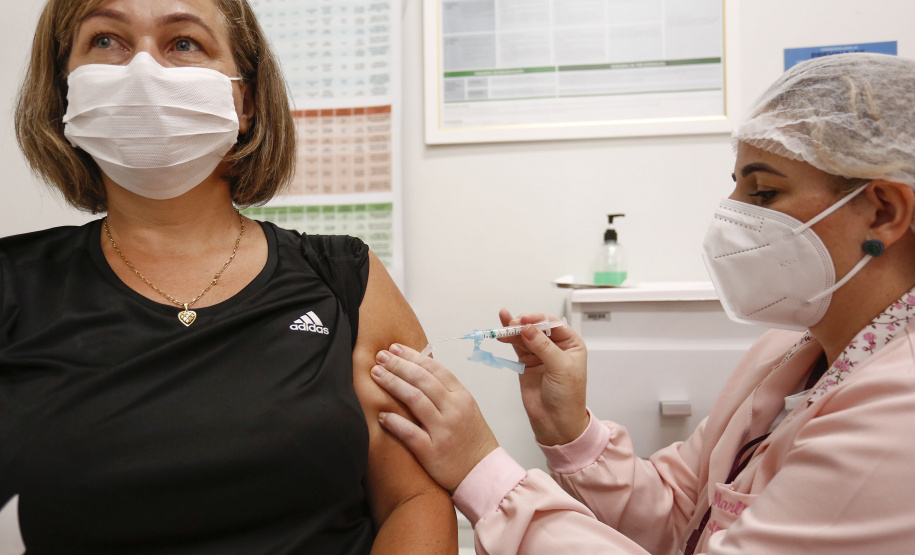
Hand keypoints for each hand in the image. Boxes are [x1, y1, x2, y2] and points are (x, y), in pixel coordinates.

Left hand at [371, 344, 498, 492]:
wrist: (483, 474)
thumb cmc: (471, 441)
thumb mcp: (466, 409)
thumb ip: (445, 392)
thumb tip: (419, 372)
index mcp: (462, 397)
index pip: (435, 369)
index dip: (413, 356)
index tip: (395, 348)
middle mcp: (453, 410)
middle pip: (422, 380)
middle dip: (399, 365)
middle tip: (380, 357)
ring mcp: (443, 431)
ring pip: (415, 400)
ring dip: (393, 384)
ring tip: (376, 374)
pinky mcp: (433, 452)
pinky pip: (410, 433)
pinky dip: (394, 422)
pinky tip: (380, 414)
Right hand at [498, 309, 589, 446]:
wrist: (556, 422)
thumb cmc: (568, 397)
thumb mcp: (560, 368)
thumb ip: (543, 346)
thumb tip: (527, 329)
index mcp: (571, 344)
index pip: (554, 324)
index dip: (538, 320)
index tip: (525, 320)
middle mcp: (555, 346)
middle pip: (537, 327)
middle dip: (524, 324)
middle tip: (513, 324)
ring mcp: (539, 353)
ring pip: (525, 335)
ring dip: (513, 329)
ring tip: (503, 327)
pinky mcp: (526, 362)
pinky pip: (517, 345)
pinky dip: (509, 338)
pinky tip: (501, 330)